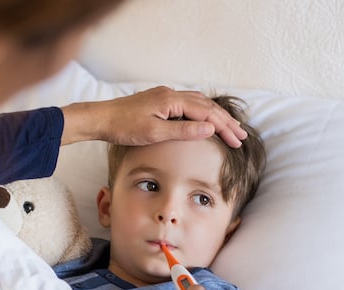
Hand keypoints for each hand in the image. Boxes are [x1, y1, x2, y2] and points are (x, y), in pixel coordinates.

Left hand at [61, 86, 246, 147]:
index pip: (207, 113)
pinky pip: (188, 104)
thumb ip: (184, 131)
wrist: (101, 119)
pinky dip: (202, 111)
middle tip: (241, 136)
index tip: (237, 141)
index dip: (224, 127)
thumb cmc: (124, 127)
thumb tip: (210, 128)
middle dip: (226, 121)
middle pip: (207, 106)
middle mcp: (171, 94)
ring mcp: (165, 96)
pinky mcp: (160, 101)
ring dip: (215, 116)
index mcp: (172, 100)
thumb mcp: (155, 133)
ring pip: (199, 103)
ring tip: (230, 127)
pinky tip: (205, 118)